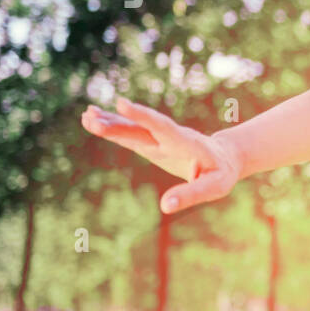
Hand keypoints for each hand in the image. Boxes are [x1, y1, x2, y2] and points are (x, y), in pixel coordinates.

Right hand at [80, 97, 242, 212]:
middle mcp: (170, 137)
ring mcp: (159, 138)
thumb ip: (192, 195)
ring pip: (132, 128)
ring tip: (86, 116)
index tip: (123, 104)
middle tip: (91, 117)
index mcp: (186, 143)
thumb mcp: (214, 187)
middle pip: (141, 128)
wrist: (224, 157)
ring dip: (110, 122)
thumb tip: (166, 206)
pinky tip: (92, 119)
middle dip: (117, 123)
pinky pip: (130, 133)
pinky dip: (113, 127)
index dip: (143, 116)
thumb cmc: (220, 174)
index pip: (163, 127)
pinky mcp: (151, 143)